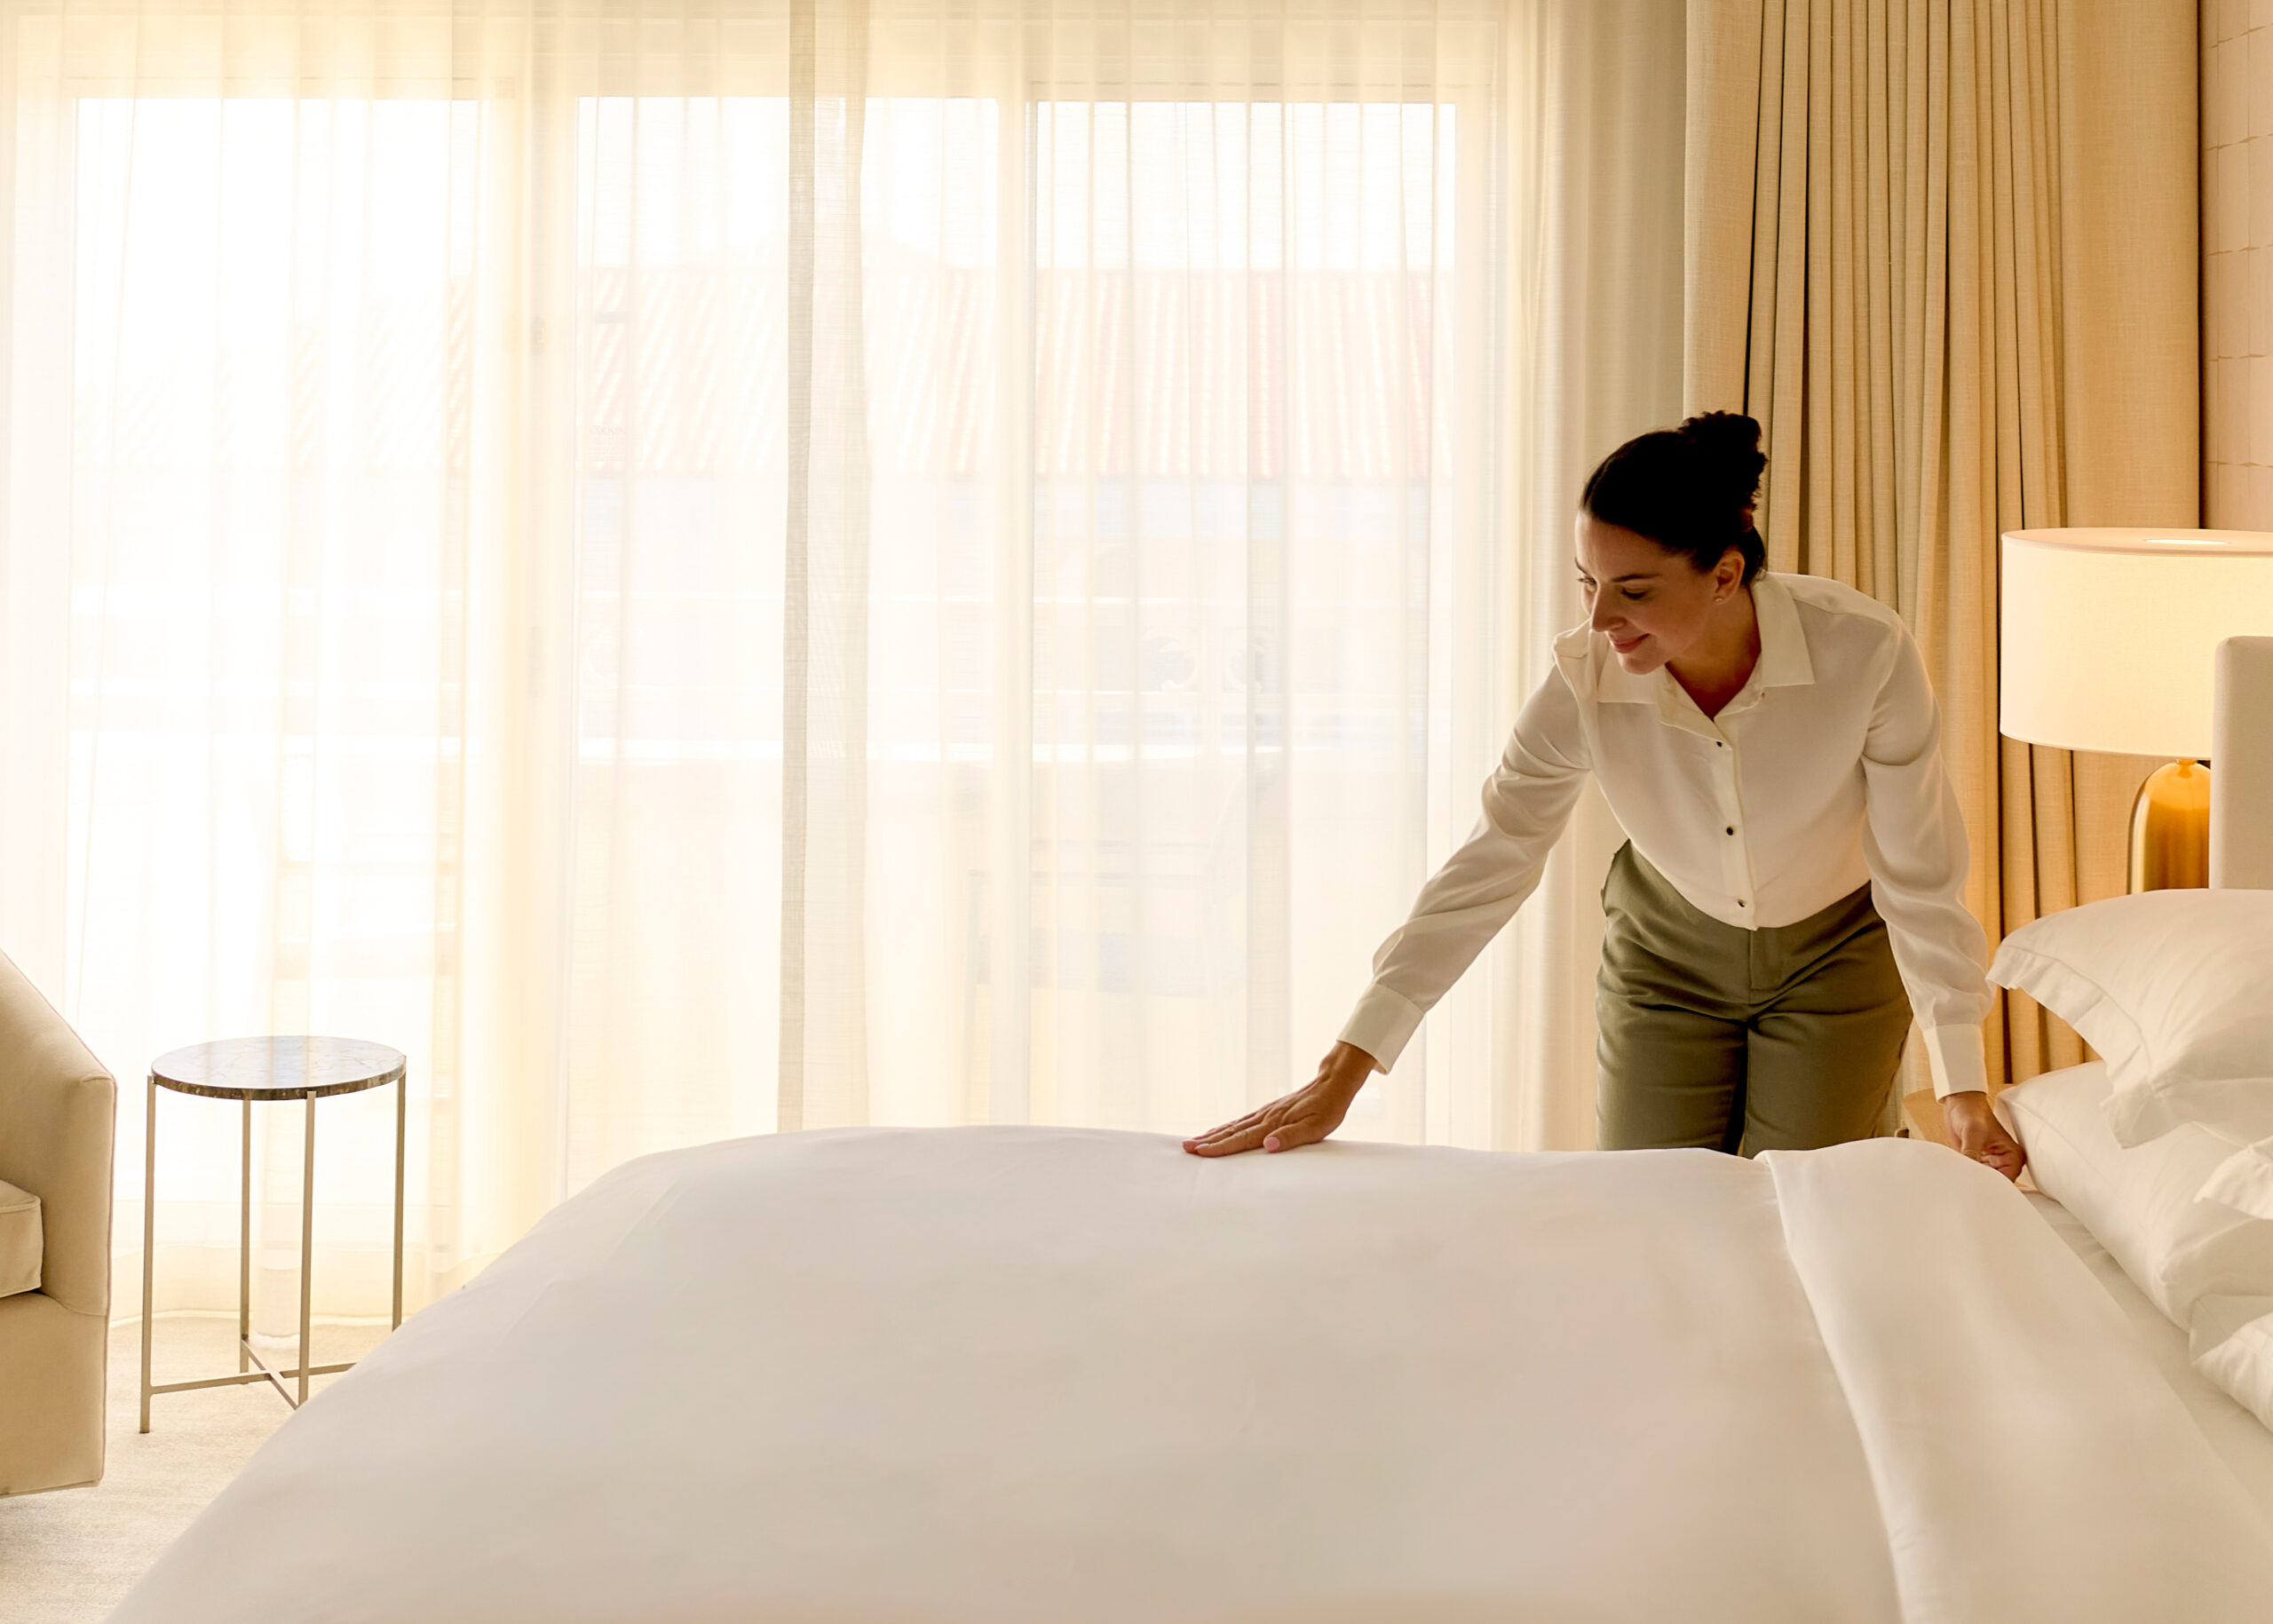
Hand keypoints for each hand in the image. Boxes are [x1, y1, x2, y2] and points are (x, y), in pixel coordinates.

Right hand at [1183, 1042, 1377, 1156]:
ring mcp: (1265, 1113)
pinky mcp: (1268, 1111)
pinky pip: (1241, 1121)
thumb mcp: (1316, 1127)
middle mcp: (1265, 1117)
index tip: (1200, 1152)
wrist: (1332, 1084)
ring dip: (1213, 1134)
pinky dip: (1226, 1127)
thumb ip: (1291, 1137)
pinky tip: (1219, 1130)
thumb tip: (1267, 1145)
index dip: (1220, 1147)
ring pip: (1233, 1125)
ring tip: (1194, 1141)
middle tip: (1185, 1148)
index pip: (1241, 1138)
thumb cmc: (1328, 1109)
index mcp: (1273, 1124)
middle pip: (1231, 1131)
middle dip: (1207, 1141)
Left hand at [1942, 1090, 2024, 1181]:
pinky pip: (1974, 1175)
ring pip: (1984, 1181)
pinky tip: (1957, 1176)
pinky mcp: (1978, 1162)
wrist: (1960, 1103)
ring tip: (1961, 1183)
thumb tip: (1969, 1173)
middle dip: (1982, 1187)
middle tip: (1967, 1190)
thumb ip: (1972, 1153)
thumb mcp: (1972, 1133)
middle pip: (1996, 1185)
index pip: (2007, 1182)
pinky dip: (1966, 1176)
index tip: (1978, 1192)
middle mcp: (2005, 1162)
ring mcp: (1992, 1163)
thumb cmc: (1971, 1113)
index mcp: (2013, 1156)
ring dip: (1973, 1182)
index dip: (1993, 1188)